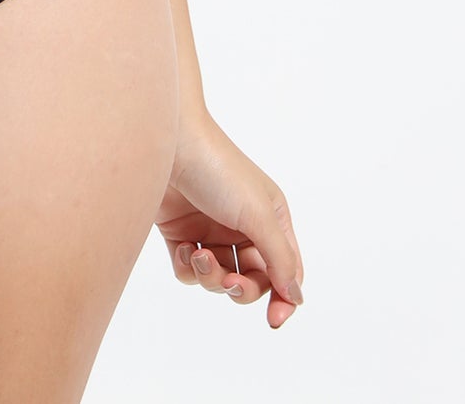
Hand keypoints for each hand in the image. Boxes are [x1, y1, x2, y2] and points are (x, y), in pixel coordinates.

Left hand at [155, 111, 304, 328]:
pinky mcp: (182, 234)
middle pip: (252, 281)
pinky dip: (189, 267)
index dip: (284, 297)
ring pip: (219, 280)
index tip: (274, 320)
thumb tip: (297, 297)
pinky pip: (191, 272)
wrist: (167, 143)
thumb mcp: (257, 214)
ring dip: (211, 276)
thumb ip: (279, 258)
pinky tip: (184, 248)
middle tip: (230, 283)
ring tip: (200, 256)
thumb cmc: (218, 169)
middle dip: (241, 288)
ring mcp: (211, 231)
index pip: (286, 269)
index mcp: (270, 218)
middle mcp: (243, 226)